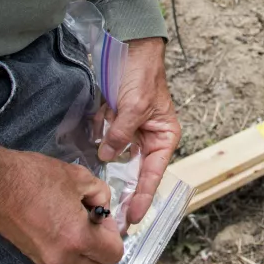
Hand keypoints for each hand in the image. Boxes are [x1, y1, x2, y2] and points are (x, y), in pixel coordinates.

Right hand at [0, 146, 123, 263]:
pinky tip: (59, 220)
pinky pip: (60, 259)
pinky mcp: (31, 255)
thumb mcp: (79, 177)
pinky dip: (67, 247)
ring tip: (75, 219)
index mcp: (77, 237)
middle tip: (94, 222)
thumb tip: (102, 207)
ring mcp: (44, 259)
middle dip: (102, 249)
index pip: (113, 255)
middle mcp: (61, 256)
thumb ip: (101, 195)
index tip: (103, 216)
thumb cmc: (36, 176)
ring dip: (85, 250)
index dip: (114, 234)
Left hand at [99, 36, 180, 226]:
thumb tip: (108, 156)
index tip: (133, 217)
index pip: (153, 173)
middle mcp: (148, 137)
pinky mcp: (114, 122)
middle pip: (133, 170)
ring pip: (113, 151)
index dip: (143, 196)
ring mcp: (130, 130)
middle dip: (121, 183)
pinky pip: (102, 135)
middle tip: (111, 214)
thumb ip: (121, 134)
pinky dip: (99, 124)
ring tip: (110, 116)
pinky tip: (104, 107)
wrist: (129, 46)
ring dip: (107, 139)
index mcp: (164, 136)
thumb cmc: (142, 73)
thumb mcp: (134, 106)